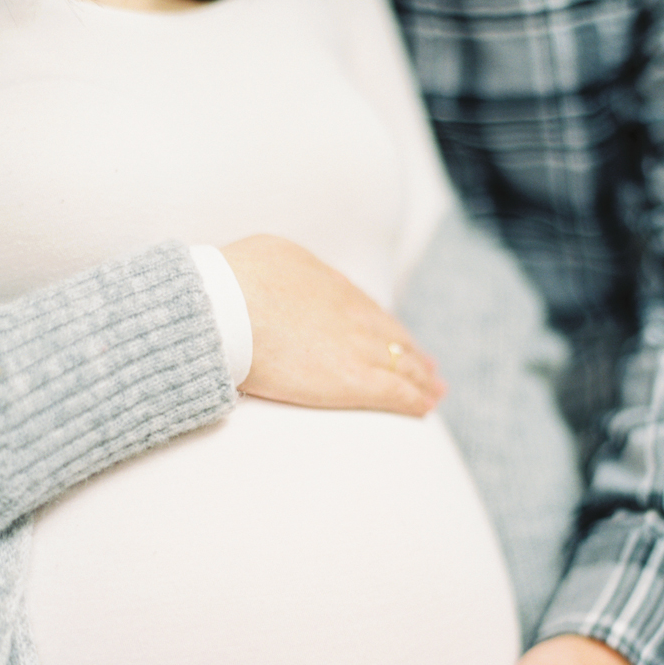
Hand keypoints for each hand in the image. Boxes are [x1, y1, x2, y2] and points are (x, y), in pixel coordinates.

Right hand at [220, 235, 444, 415]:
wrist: (229, 307)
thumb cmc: (232, 282)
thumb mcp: (265, 256)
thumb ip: (281, 269)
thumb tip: (278, 275)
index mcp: (328, 283)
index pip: (365, 308)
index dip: (382, 325)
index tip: (393, 335)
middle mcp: (351, 312)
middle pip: (391, 334)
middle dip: (411, 351)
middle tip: (428, 367)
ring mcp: (356, 345)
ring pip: (402, 363)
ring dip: (421, 378)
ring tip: (434, 389)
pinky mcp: (355, 379)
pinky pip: (396, 391)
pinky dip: (415, 400)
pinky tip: (426, 408)